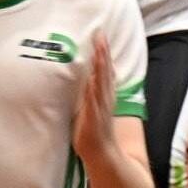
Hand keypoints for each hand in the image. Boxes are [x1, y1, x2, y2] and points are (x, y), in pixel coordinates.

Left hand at [72, 31, 116, 160]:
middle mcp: (105, 97)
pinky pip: (95, 99)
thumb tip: (82, 79)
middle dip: (103, 52)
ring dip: (101, 65)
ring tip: (99, 49)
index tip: (100, 36)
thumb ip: (88, 93)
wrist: (102, 153)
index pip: (105, 69)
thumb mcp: (90, 107)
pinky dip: (95, 88)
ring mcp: (101, 106)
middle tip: (101, 34)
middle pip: (105, 70)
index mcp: (104, 94)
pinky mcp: (95, 117)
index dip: (103, 53)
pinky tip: (93, 77)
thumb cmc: (93, 131)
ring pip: (102, 81)